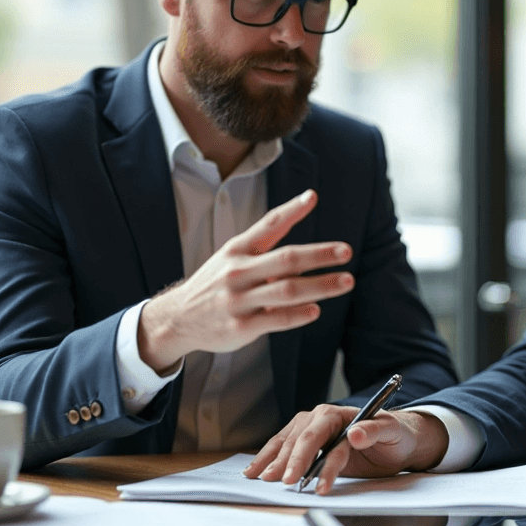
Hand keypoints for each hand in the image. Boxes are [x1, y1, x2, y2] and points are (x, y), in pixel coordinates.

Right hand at [137, 189, 355, 372]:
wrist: (179, 318)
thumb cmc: (216, 283)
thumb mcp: (234, 254)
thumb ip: (269, 236)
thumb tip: (308, 207)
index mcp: (237, 250)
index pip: (267, 224)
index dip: (291, 210)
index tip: (312, 197)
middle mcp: (238, 272)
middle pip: (285, 260)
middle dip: (319, 255)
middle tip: (346, 251)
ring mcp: (239, 301)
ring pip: (286, 291)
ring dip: (320, 286)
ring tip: (346, 281)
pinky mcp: (241, 327)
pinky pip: (275, 320)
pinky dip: (298, 315)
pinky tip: (316, 310)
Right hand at [242, 406, 449, 493]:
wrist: (396, 440)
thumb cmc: (395, 435)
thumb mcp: (393, 432)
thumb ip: (375, 430)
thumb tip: (356, 434)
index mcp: (337, 413)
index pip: (316, 435)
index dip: (307, 457)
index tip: (304, 480)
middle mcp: (320, 418)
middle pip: (298, 440)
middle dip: (287, 462)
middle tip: (279, 483)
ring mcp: (311, 430)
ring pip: (286, 443)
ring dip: (272, 461)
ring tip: (260, 478)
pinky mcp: (308, 443)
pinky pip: (284, 448)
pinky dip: (269, 458)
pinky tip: (256, 469)